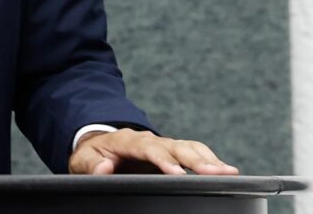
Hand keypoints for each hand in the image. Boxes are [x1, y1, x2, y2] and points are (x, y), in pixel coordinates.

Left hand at [69, 128, 238, 174]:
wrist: (98, 145)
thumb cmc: (92, 155)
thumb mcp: (83, 160)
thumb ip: (91, 164)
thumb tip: (104, 168)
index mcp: (128, 140)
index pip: (149, 149)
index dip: (164, 160)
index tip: (177, 173)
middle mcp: (149, 139)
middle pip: (176, 146)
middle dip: (196, 159)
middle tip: (215, 172)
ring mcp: (162, 144)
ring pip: (189, 147)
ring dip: (209, 159)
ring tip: (229, 172)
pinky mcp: (171, 152)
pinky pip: (193, 151)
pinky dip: (210, 159)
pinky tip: (225, 170)